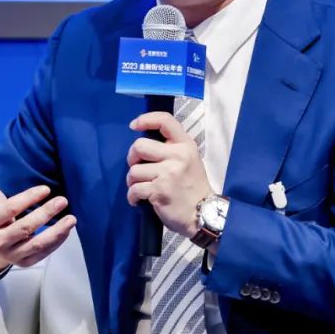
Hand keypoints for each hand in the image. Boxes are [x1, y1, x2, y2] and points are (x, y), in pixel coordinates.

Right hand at [0, 156, 75, 275]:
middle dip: (45, 214)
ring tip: (71, 219)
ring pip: (36, 244)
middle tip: (63, 200)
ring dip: (56, 232)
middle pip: (25, 228)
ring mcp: (10, 255)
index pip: (10, 210)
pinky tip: (66, 230)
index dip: (29, 199)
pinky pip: (42, 254)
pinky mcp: (23, 262)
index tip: (46, 189)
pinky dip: (56, 242)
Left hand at [126, 112, 214, 237]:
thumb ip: (171, 149)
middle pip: (139, 146)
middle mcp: (177, 156)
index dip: (146, 119)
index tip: (134, 125)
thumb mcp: (190, 159)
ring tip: (141, 187)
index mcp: (185, 145)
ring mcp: (168, 173)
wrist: (203, 213)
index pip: (165, 121)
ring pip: (134, 170)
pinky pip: (134, 189)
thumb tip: (143, 145)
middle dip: (132, 158)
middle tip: (137, 167)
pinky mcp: (159, 191)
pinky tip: (138, 200)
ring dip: (132, 181)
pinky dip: (132, 196)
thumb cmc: (193, 186)